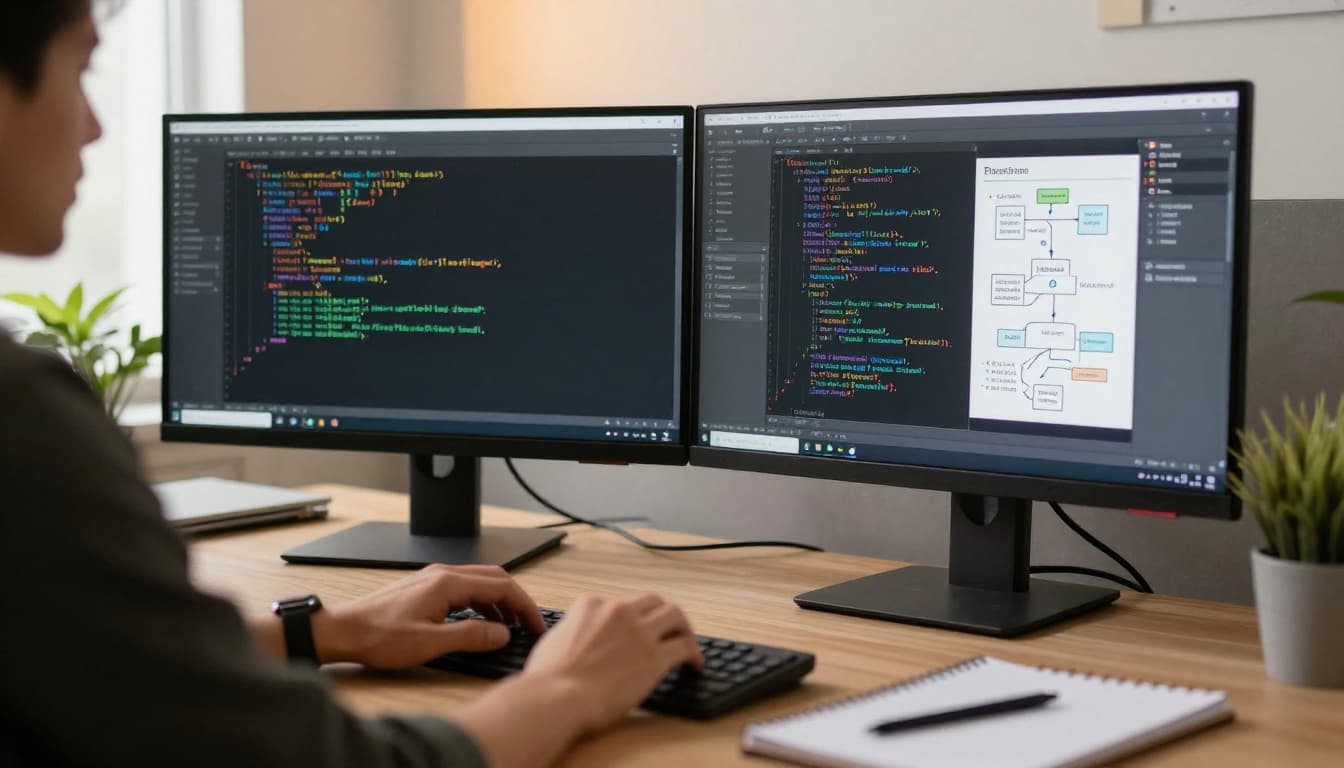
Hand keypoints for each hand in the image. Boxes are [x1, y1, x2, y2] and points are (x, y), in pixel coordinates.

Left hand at [312, 564, 545, 668]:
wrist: (343, 631)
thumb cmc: (379, 637)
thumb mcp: (430, 643)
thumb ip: (471, 636)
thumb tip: (502, 633)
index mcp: (448, 583)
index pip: (502, 586)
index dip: (525, 606)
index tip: (536, 625)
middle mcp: (443, 574)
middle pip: (495, 578)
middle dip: (517, 601)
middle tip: (530, 625)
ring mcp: (433, 578)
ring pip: (481, 582)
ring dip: (500, 602)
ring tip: (510, 628)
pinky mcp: (425, 587)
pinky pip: (465, 588)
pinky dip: (482, 603)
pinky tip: (481, 623)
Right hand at [520, 592, 703, 734]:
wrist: (557, 698)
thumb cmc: (547, 679)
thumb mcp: (552, 640)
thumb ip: (570, 631)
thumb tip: (573, 639)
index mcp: (591, 606)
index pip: (617, 603)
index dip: (626, 618)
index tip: (631, 631)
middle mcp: (618, 611)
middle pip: (652, 601)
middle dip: (660, 614)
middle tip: (667, 629)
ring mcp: (639, 633)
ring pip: (675, 615)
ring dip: (683, 627)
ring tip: (687, 642)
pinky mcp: (655, 657)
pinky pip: (684, 647)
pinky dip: (693, 653)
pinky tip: (693, 664)